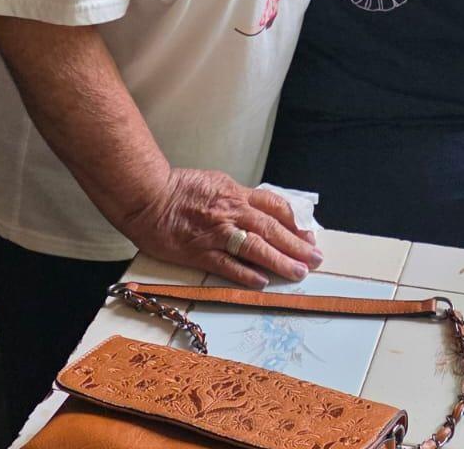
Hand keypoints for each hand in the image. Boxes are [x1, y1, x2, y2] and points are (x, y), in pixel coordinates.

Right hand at [118, 168, 322, 287]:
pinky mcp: (198, 252)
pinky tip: (262, 282)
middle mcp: (231, 212)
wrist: (147, 196)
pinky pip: (226, 265)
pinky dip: (245, 274)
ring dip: (279, 261)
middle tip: (316, 258)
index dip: (294, 221)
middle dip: (296, 244)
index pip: (274, 206)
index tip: (309, 234)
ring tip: (299, 272)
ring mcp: (216, 233)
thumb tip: (259, 209)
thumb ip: (237, 197)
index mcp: (236, 193)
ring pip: (255, 247)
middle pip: (271, 228)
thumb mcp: (216, 183)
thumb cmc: (179, 188)